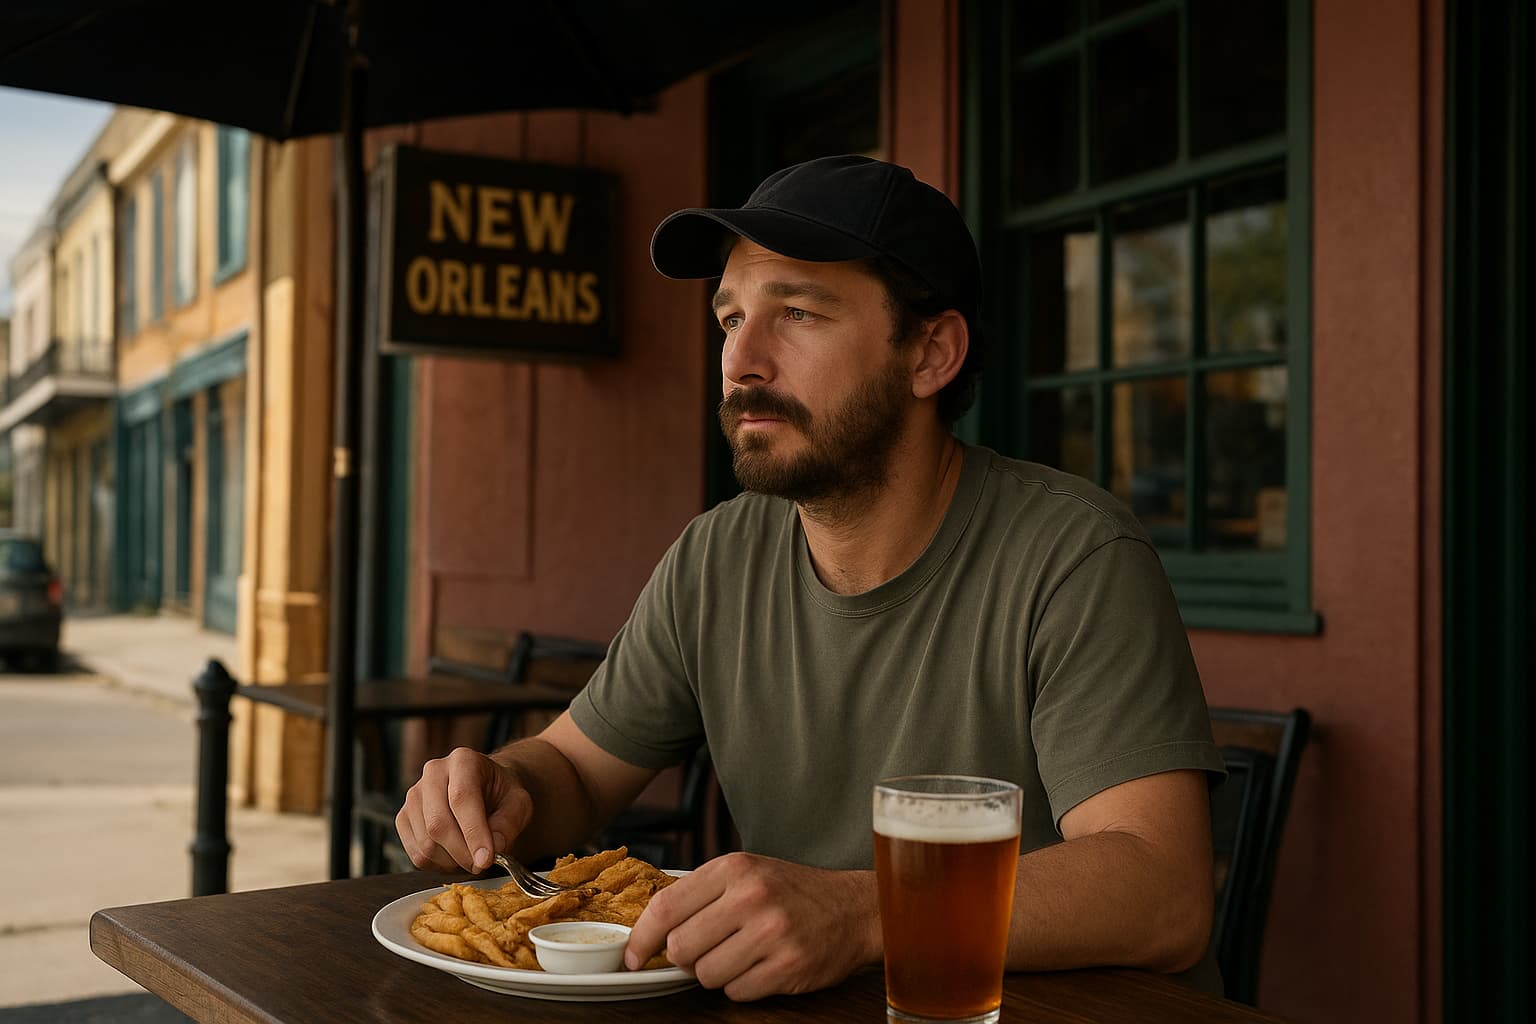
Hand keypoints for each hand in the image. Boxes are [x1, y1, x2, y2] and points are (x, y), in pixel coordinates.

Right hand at [396, 747, 531, 872]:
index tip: (486, 859)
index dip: (474, 832)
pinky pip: (416, 854)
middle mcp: (433, 773)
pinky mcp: (403, 818)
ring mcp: (414, 795)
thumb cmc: (501, 795)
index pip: (462, 798)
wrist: (484, 790)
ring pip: (426, 843)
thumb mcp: (519, 802)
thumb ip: (510, 822)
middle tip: (482, 865)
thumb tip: (494, 847)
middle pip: (438, 823)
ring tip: (472, 856)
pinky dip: (438, 865)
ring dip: (452, 861)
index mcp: (463, 761)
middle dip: (463, 853)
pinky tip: (455, 856)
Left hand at [624, 852, 880, 999]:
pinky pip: (736, 992)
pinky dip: (742, 986)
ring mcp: (771, 932)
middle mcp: (751, 896)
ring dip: (716, 972)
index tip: (634, 956)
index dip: (641, 938)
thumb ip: (700, 893)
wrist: (854, 908)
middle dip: (686, 957)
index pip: (665, 907)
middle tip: (706, 949)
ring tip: (740, 954)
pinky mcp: (788, 966)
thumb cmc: (791, 891)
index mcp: (734, 868)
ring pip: (706, 974)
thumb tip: (648, 929)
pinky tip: (761, 966)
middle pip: (680, 947)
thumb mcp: (746, 872)